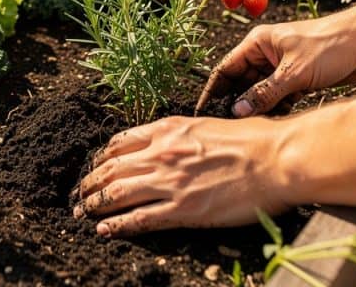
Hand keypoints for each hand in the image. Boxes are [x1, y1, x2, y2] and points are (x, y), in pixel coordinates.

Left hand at [73, 116, 290, 235]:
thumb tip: (166, 143)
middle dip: (89, 182)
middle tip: (79, 193)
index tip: (94, 166)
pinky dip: (117, 225)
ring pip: (116, 193)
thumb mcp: (207, 125)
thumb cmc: (254, 139)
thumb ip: (181, 134)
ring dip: (94, 204)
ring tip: (83, 212)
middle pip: (111, 169)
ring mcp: (170, 183)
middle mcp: (161, 153)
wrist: (277, 159)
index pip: (120, 142)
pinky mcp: (183, 210)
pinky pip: (139, 219)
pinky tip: (104, 230)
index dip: (101, 157)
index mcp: (168, 129)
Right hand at [197, 14, 355, 116]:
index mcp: (258, 44)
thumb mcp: (294, 73)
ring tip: (250, 130)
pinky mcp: (301, 79)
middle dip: (236, 103)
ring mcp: (284, 67)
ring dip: (258, 109)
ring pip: (262, 92)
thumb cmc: (330, 47)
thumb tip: (237, 111)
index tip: (202, 111)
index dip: (213, 91)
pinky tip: (274, 124)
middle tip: (228, 128)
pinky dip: (277, 109)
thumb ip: (264, 93)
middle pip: (242, 83)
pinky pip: (280, 97)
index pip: (226, 69)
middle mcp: (267, 55)